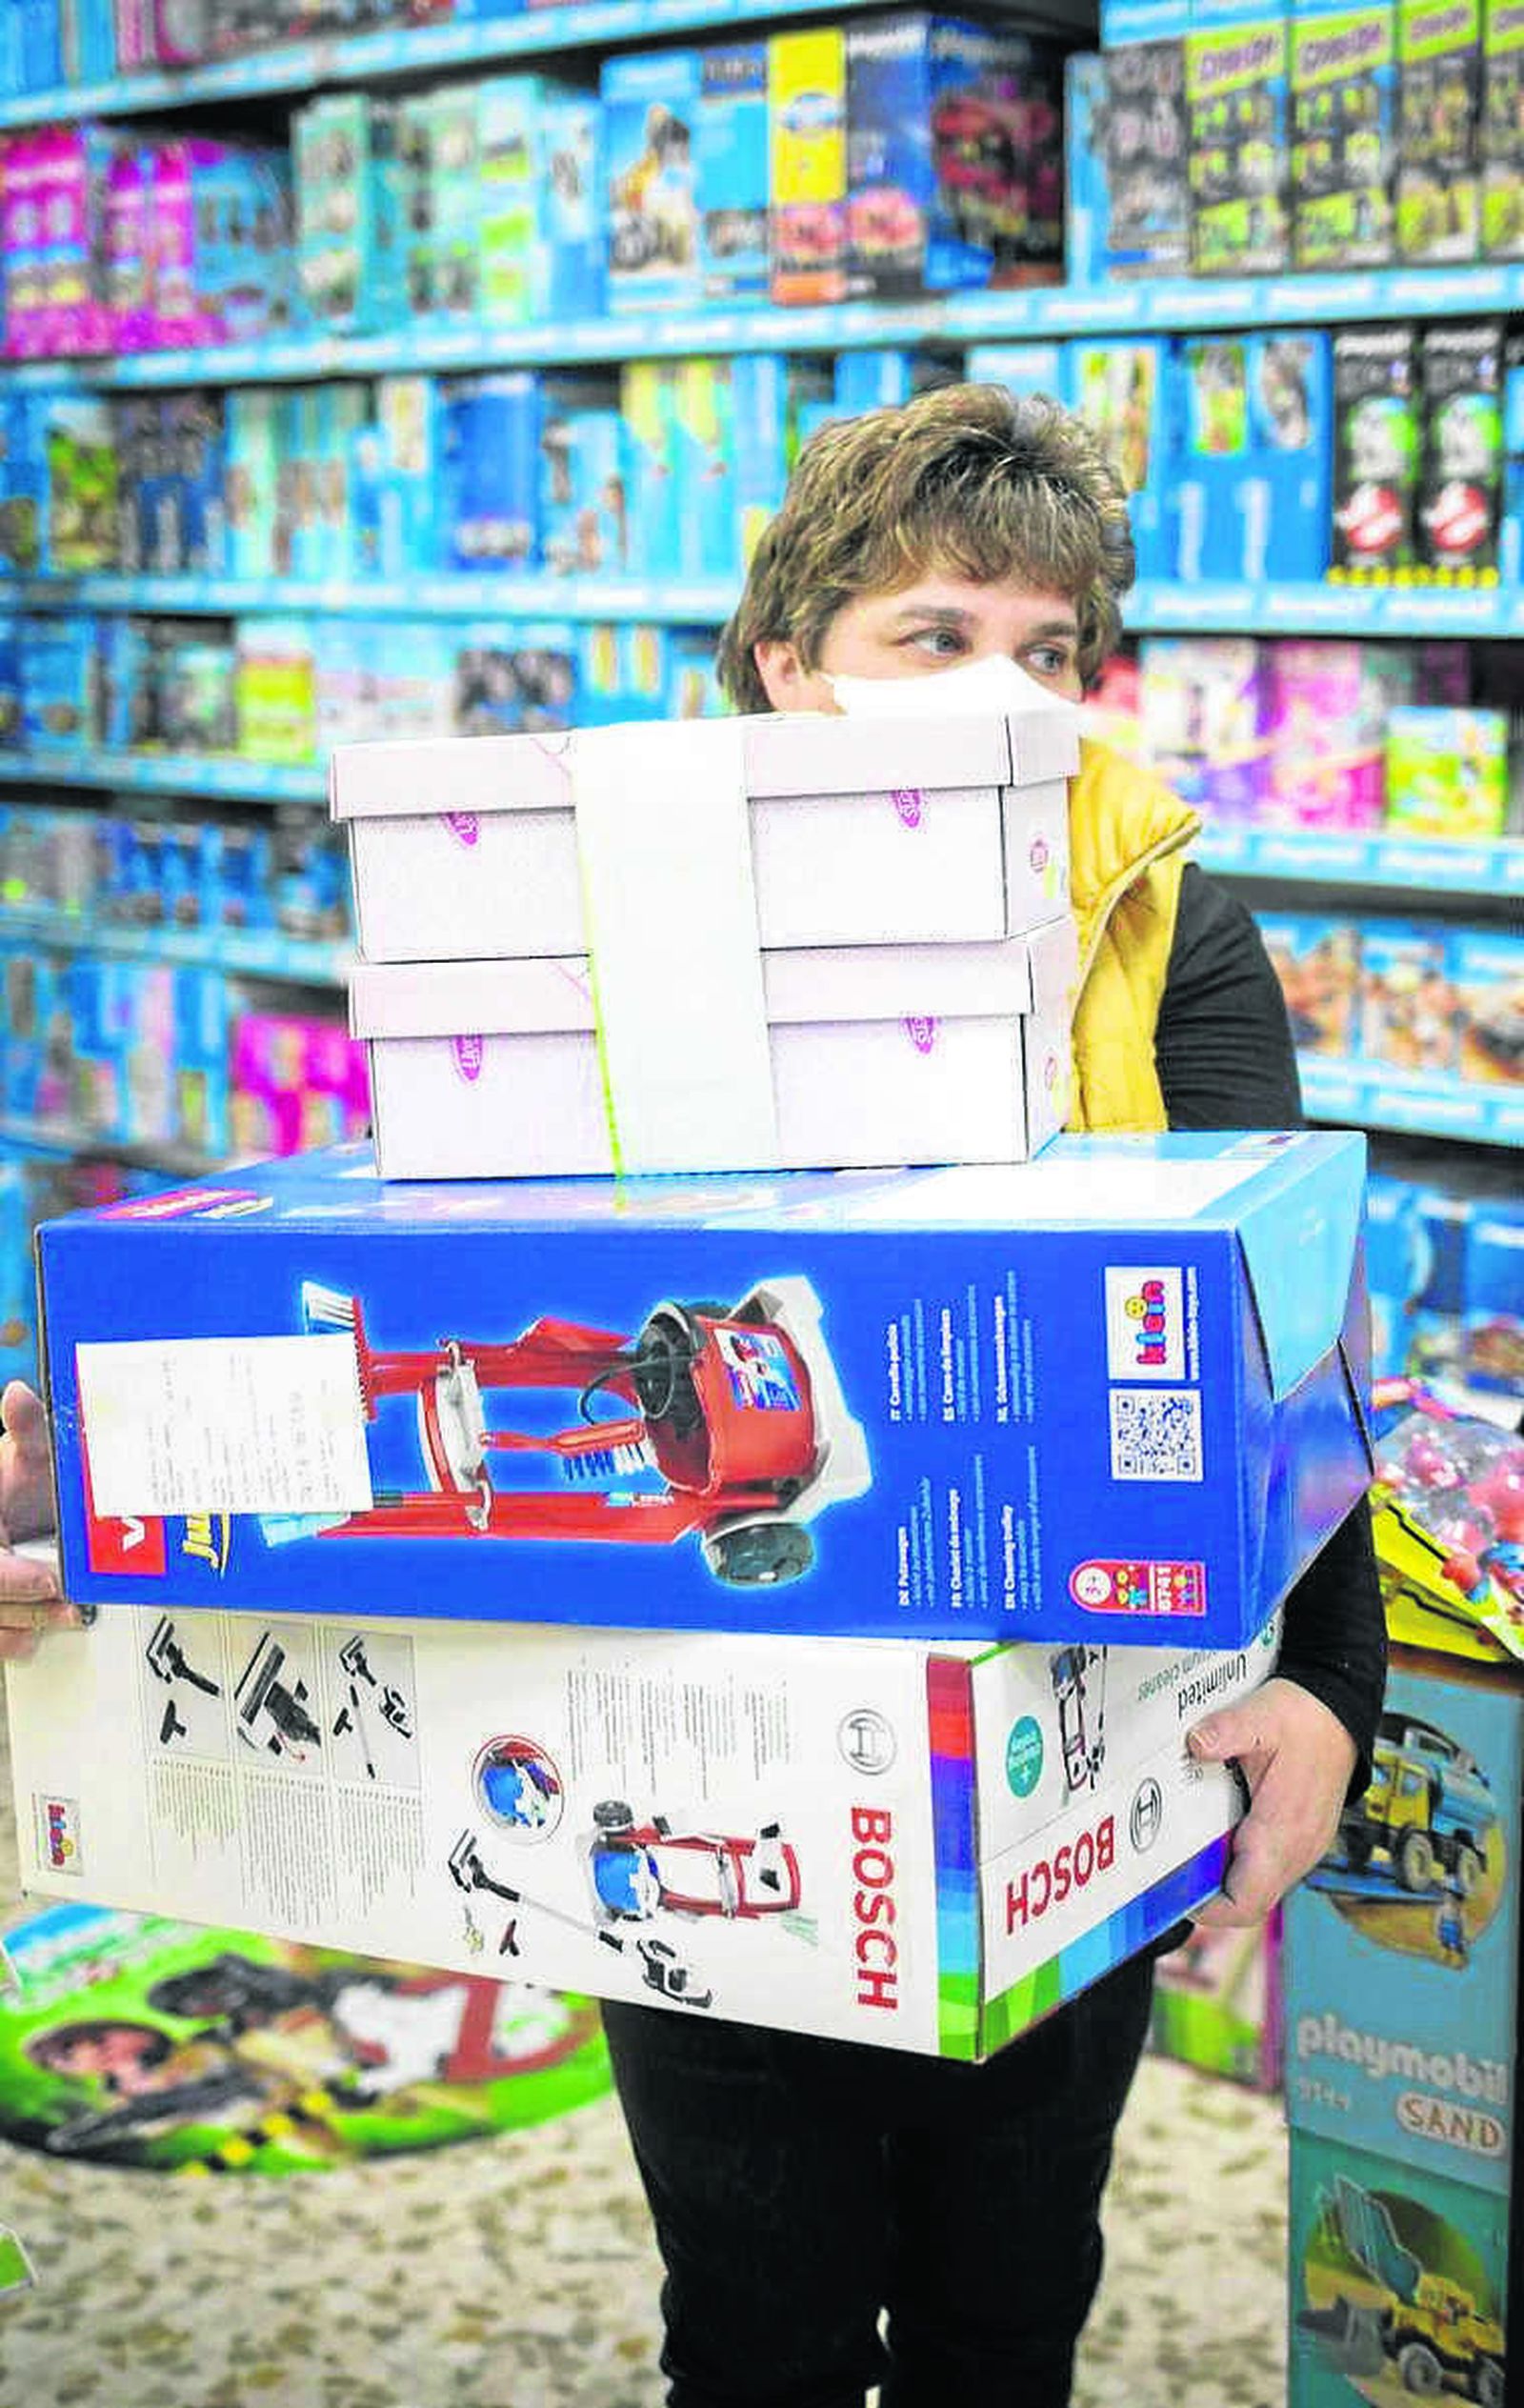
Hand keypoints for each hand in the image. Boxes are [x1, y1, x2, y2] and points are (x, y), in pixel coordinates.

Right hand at [0, 1379, 74, 1665]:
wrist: (22, 1505)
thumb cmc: (24, 1483)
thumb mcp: (29, 1454)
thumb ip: (28, 1428)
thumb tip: (18, 1394)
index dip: (14, 1577)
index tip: (50, 1577)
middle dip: (33, 1606)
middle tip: (72, 1606)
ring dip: (31, 1624)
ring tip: (70, 1615)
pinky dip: (18, 1639)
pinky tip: (40, 1632)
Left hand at [1185, 1676, 1356, 1929]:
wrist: (1340, 1712)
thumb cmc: (1304, 1719)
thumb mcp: (1260, 1716)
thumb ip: (1226, 1731)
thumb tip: (1196, 1743)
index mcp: (1283, 1832)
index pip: (1246, 1902)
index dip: (1210, 1910)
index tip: (1176, 1892)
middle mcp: (1297, 1850)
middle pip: (1248, 1901)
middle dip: (1209, 1894)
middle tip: (1170, 1868)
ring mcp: (1302, 1848)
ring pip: (1258, 1887)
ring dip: (1224, 1878)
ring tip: (1187, 1849)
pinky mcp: (1301, 1838)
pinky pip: (1268, 1868)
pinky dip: (1240, 1862)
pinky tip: (1217, 1832)